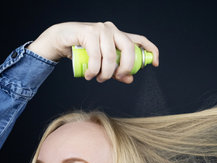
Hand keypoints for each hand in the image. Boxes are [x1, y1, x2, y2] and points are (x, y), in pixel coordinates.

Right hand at [27, 21, 158, 83]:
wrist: (60, 40)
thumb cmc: (82, 51)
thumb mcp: (102, 63)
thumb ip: (116, 71)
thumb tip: (129, 79)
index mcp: (118, 35)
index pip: (140, 39)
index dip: (151, 50)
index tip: (155, 64)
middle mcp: (112, 30)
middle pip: (129, 49)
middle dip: (126, 68)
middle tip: (117, 78)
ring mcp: (101, 29)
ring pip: (111, 56)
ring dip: (105, 73)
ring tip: (97, 78)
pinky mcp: (88, 32)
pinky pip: (96, 56)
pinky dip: (93, 70)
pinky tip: (89, 75)